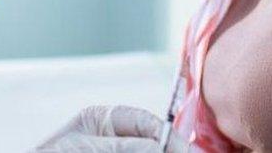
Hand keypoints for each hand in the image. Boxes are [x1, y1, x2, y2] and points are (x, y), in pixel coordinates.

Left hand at [36, 105, 184, 151]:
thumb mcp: (84, 148)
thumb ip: (122, 147)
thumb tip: (158, 147)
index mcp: (102, 121)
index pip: (145, 122)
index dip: (169, 136)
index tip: (187, 151)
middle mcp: (112, 140)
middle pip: (151, 143)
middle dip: (170, 150)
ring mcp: (113, 152)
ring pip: (147, 152)